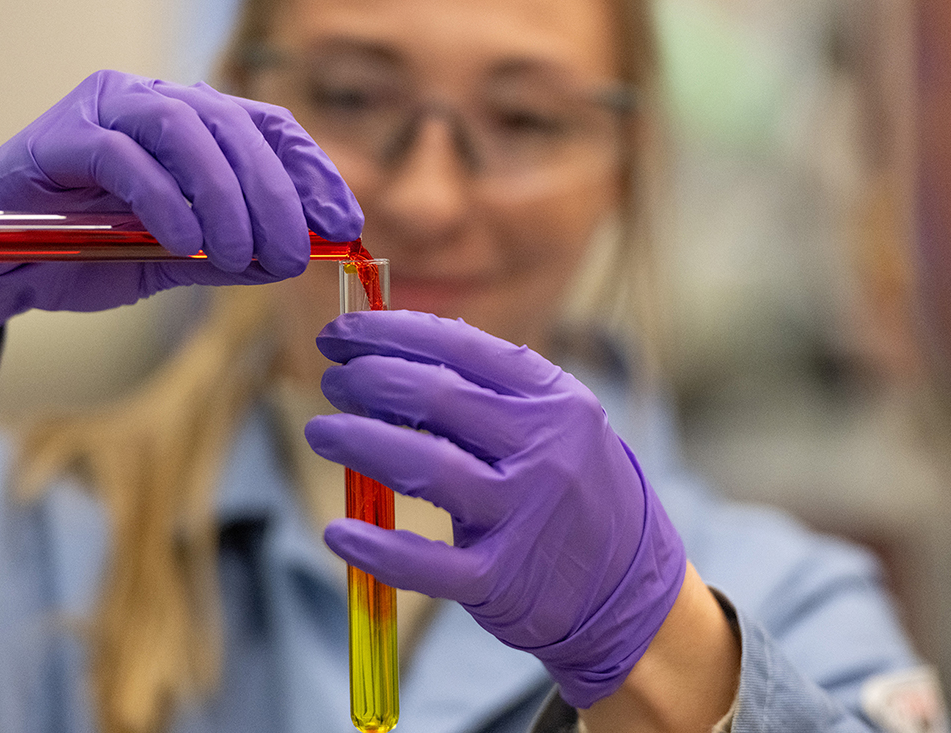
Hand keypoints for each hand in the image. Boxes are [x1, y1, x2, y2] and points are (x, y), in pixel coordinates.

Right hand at [0, 70, 362, 333]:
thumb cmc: (84, 253)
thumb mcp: (176, 259)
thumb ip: (230, 252)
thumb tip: (294, 257)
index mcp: (187, 124)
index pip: (265, 126)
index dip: (312, 169)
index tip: (344, 220)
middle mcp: (151, 101)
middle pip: (234, 124)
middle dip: (276, 192)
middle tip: (293, 253)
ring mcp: (104, 109)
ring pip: (187, 130)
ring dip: (227, 197)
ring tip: (242, 255)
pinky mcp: (63, 136)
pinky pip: (127, 158)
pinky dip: (166, 202)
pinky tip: (185, 244)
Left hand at [305, 311, 686, 708]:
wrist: (630, 589)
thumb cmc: (576, 490)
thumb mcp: (559, 422)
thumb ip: (492, 385)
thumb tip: (403, 340)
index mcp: (554, 399)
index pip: (459, 346)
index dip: (388, 332)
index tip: (341, 335)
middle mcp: (544, 450)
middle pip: (435, 396)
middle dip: (367, 379)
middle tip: (331, 381)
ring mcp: (524, 516)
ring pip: (422, 466)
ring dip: (357, 441)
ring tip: (320, 431)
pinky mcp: (501, 579)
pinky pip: (426, 564)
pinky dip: (376, 547)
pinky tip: (338, 531)